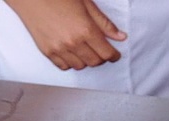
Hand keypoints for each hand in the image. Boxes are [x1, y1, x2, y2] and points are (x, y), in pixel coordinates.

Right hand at [5, 0, 126, 70]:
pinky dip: (71, 62)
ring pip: (81, 66)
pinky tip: (72, 53)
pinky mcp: (46, 51)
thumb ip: (104, 23)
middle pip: (95, 62)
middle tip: (100, 50)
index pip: (107, 53)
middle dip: (102, 58)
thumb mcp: (87, 5)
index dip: (114, 56)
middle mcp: (73, 42)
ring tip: (85, 50)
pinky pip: (64, 66)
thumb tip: (121, 37)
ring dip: (86, 60)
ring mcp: (59, 48)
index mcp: (86, 30)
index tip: (115, 54)